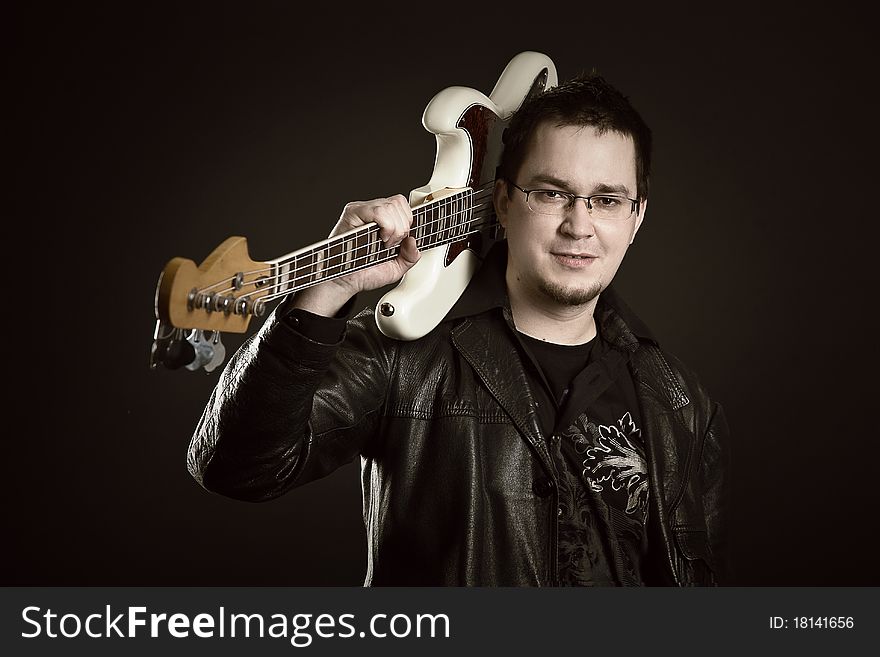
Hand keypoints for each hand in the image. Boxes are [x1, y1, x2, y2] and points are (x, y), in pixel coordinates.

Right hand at [292, 195, 420, 316]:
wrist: (345, 281)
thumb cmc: (364, 273)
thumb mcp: (395, 268)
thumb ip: (410, 256)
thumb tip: (413, 241)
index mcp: (383, 220)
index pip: (402, 205)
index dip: (407, 221)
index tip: (401, 241)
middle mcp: (372, 212)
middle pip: (398, 202)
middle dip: (403, 227)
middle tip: (391, 244)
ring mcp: (362, 211)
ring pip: (391, 205)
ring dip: (395, 228)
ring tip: (384, 243)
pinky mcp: (353, 213)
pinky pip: (378, 210)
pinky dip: (387, 226)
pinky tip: (381, 238)